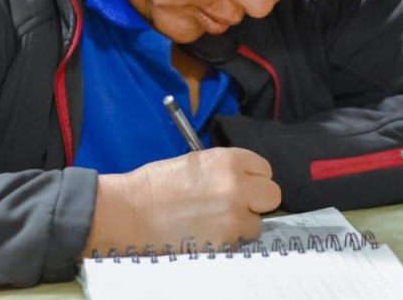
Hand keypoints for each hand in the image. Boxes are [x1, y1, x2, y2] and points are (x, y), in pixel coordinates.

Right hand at [83, 147, 281, 255]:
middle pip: (272, 194)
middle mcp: (236, 186)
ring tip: (214, 221)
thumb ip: (224, 169)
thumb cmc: (156, 184)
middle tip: (237, 205)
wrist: (131, 211)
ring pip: (256, 223)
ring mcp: (232, 216)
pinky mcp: (224, 241)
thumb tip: (244, 179)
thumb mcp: (195, 162)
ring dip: (241, 224)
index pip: (264, 169)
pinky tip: (205, 233)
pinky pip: (238, 242)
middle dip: (256, 201)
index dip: (253, 178)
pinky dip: (226, 240)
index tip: (243, 185)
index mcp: (227, 160)